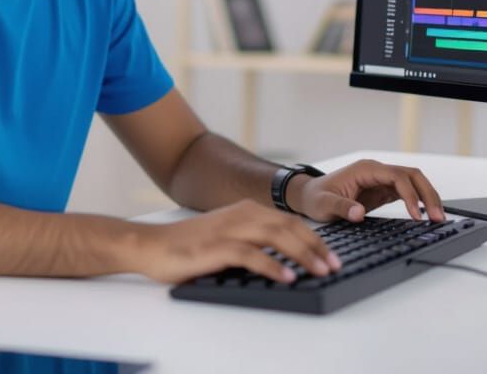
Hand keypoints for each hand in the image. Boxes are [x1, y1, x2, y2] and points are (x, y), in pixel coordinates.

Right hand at [131, 199, 340, 284]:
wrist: (152, 245)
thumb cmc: (189, 246)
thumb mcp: (226, 236)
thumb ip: (252, 240)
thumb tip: (286, 258)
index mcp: (245, 210)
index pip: (289, 221)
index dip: (314, 239)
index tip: (332, 257)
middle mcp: (241, 214)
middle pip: (289, 227)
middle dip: (316, 247)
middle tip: (334, 266)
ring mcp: (228, 229)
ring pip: (275, 237)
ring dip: (302, 254)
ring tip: (320, 271)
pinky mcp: (216, 246)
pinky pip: (251, 255)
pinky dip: (272, 265)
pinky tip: (287, 277)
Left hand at [288, 159, 445, 222]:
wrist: (309, 196)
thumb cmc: (315, 197)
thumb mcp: (323, 204)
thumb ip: (341, 207)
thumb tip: (358, 213)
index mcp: (365, 169)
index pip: (397, 176)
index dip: (410, 194)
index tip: (417, 215)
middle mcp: (377, 171)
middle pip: (412, 176)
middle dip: (427, 194)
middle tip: (438, 217)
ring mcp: (382, 180)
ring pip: (414, 183)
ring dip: (427, 198)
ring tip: (438, 218)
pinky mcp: (383, 191)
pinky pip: (408, 193)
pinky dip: (419, 203)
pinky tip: (426, 216)